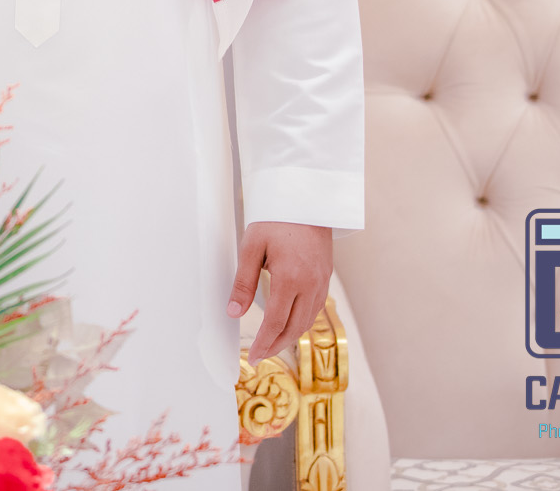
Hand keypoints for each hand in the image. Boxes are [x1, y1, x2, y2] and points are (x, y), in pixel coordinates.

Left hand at [226, 221, 331, 363]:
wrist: (308, 201)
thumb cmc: (276, 220)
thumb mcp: (252, 247)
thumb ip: (243, 282)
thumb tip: (233, 312)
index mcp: (290, 278)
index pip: (275, 322)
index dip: (264, 343)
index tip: (253, 358)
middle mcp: (310, 285)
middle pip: (294, 328)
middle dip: (276, 346)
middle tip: (260, 357)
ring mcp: (321, 283)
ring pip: (307, 322)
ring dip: (289, 337)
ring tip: (271, 344)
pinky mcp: (326, 278)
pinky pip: (314, 309)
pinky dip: (300, 322)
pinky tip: (288, 324)